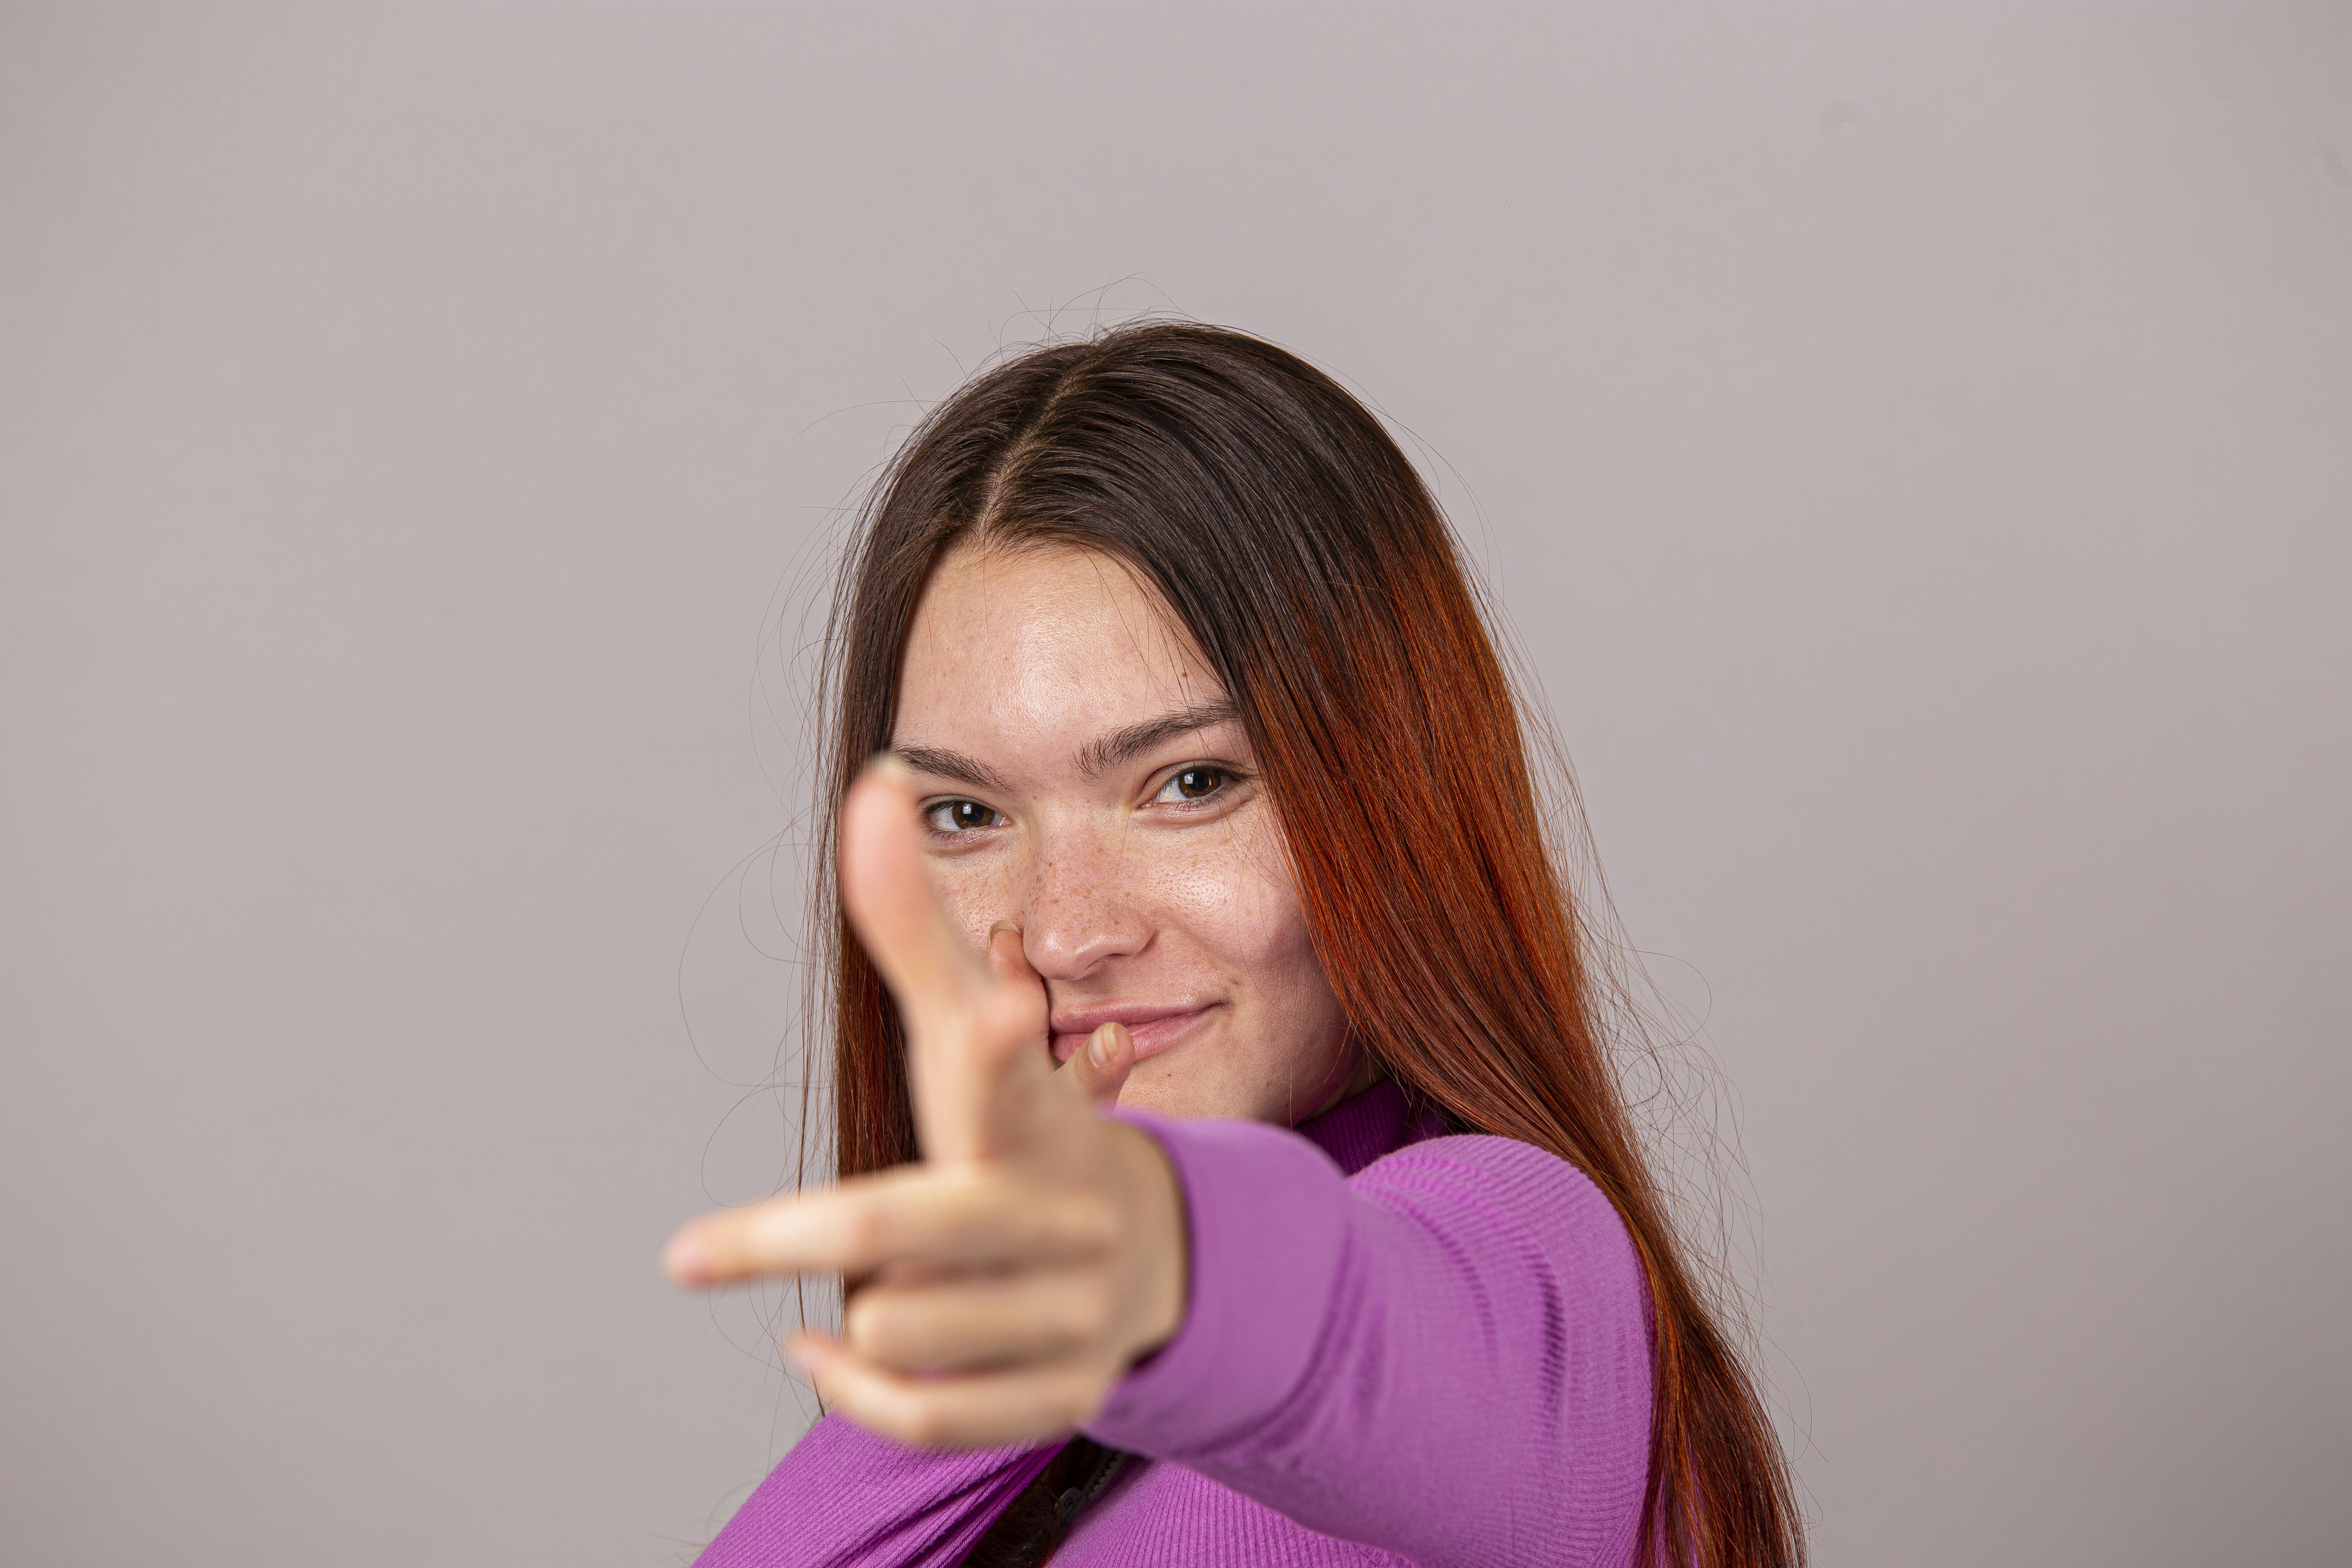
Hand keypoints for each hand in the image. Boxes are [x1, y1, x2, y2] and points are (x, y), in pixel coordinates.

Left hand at [661, 757, 1188, 1448]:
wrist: (1155, 1248)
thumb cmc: (1023, 1120)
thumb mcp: (967, 1030)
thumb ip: (910, 923)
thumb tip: (872, 785)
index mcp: (1036, 1116)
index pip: (1010, 1079)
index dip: (1002, 1047)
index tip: (1001, 1006)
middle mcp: (1065, 1214)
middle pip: (900, 1229)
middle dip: (790, 1240)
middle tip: (689, 1254)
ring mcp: (1071, 1313)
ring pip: (895, 1329)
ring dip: (858, 1311)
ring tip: (881, 1283)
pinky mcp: (1061, 1395)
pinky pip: (922, 1413)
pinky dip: (856, 1390)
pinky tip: (827, 1354)